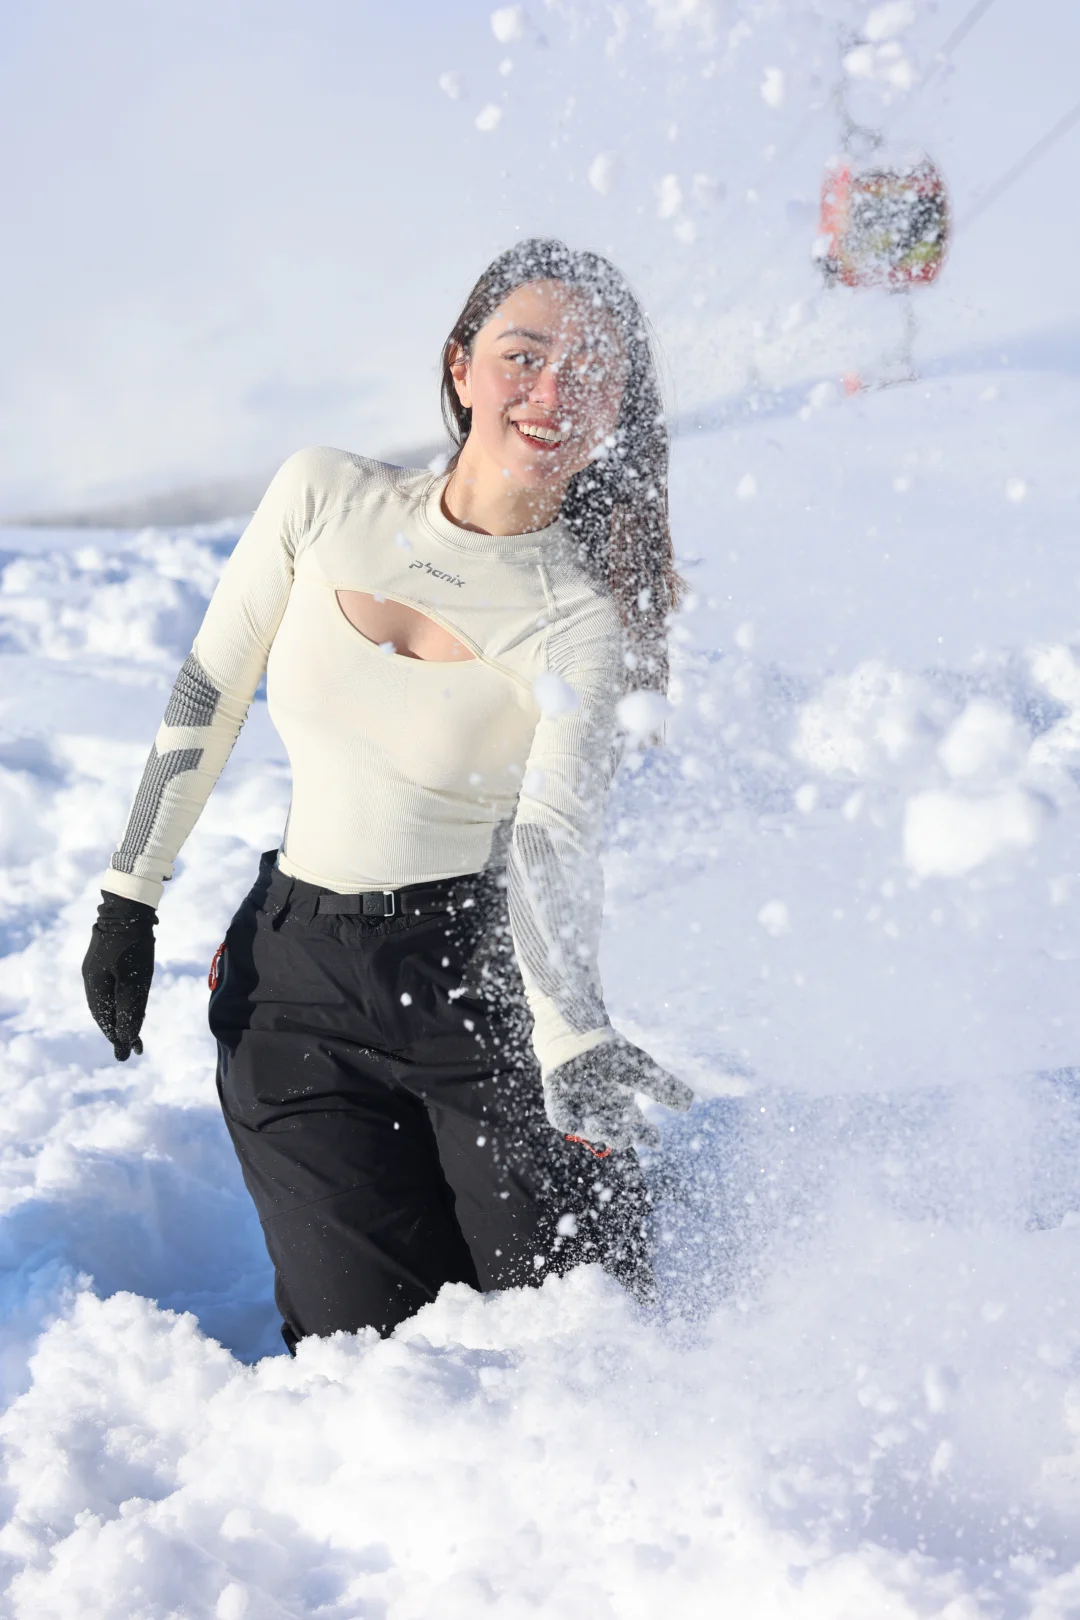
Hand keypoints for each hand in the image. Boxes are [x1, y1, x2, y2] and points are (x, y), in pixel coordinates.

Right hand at [81, 892, 156, 1059]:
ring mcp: (97, 969)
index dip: (116, 1037)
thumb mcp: (134, 981)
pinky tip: (131, 1006)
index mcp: (95, 986)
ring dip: (121, 1016)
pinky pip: (112, 987)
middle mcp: (91, 979)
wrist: (130, 909)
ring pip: (109, 1000)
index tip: (127, 1053)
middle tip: (133, 1049)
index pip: (104, 1019)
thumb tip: (124, 1038)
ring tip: (135, 1033)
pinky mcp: (106, 960)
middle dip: (119, 1031)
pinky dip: (121, 1001)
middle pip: (104, 1012)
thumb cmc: (133, 946)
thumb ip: (128, 1010)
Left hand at [543, 1037, 693, 1151]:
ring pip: (590, 1129)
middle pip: (614, 1132)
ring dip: (599, 1131)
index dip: (645, 1135)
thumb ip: (664, 1086)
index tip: (655, 1138)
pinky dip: (571, 1121)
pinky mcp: (558, 1106)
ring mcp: (580, 1111)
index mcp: (623, 1110)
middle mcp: (603, 1115)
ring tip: (606, 1129)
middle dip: (621, 1136)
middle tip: (628, 1136)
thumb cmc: (610, 1052)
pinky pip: (562, 1118)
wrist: (579, 1032)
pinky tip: (582, 1121)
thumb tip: (690, 1102)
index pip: (637, 1129)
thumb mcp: (641, 1068)